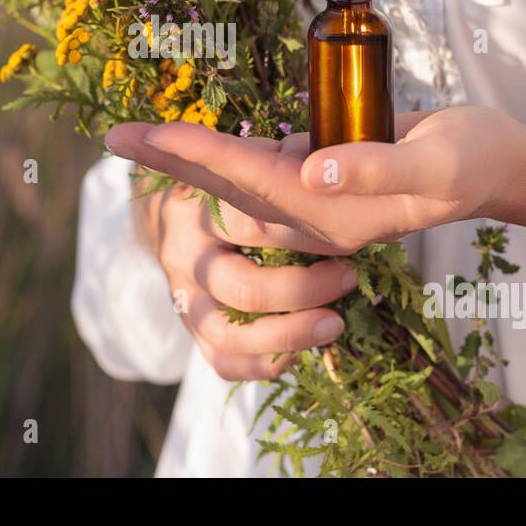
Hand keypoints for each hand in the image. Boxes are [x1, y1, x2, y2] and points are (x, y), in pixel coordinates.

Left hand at [108, 107, 525, 252]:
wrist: (502, 169)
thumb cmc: (476, 160)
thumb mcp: (436, 160)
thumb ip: (375, 166)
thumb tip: (309, 169)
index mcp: (334, 215)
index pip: (247, 180)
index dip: (192, 153)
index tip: (140, 134)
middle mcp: (316, 216)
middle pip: (225, 186)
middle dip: (171, 160)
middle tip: (114, 138)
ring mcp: (320, 202)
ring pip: (239, 183)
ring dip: (195, 159)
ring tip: (145, 137)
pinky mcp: (327, 180)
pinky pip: (265, 172)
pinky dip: (230, 154)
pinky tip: (206, 140)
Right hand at [132, 139, 359, 380]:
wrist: (174, 221)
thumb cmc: (228, 186)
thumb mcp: (247, 163)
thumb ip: (281, 161)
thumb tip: (327, 164)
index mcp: (197, 207)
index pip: (247, 225)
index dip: (303, 236)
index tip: (351, 237)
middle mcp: (184, 255)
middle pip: (242, 286)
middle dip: (303, 289)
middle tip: (350, 276)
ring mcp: (183, 298)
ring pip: (229, 334)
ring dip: (289, 334)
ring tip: (334, 324)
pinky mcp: (192, 331)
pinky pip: (222, 362)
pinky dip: (262, 363)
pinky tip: (297, 352)